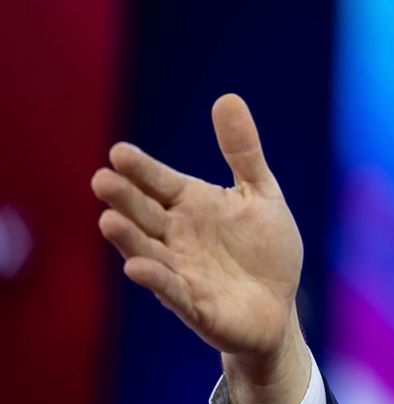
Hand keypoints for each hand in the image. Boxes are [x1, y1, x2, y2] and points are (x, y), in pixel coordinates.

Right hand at [91, 94, 308, 403]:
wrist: (279, 306)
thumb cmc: (265, 249)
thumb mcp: (261, 194)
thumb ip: (243, 152)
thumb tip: (228, 97)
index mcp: (191, 205)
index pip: (159, 182)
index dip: (141, 169)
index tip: (119, 152)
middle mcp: (177, 236)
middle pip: (145, 214)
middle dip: (124, 198)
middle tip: (102, 179)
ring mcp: (181, 271)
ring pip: (147, 251)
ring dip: (128, 238)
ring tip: (109, 220)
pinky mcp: (194, 305)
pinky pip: (172, 291)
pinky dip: (156, 280)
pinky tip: (138, 267)